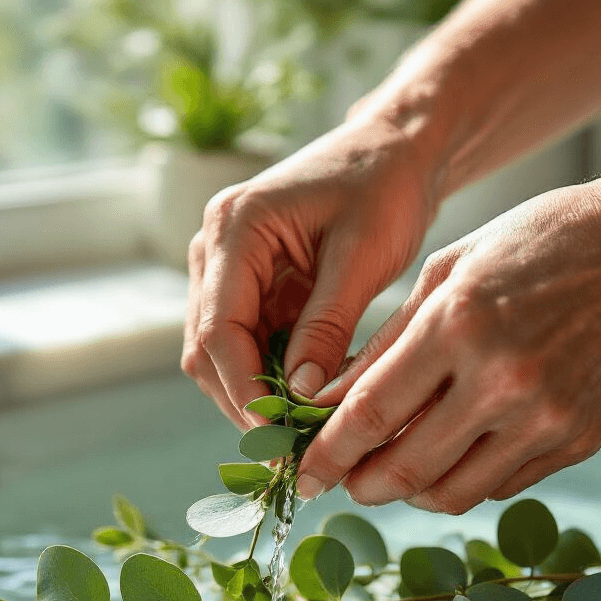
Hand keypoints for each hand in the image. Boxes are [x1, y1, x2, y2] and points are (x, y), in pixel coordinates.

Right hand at [181, 119, 440, 428]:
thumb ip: (327, 325)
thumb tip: (301, 395)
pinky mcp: (248, 286)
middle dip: (244, 403)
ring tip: (299, 435)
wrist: (393, 149)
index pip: (217, 331)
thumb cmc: (384, 185)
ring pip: (219, 355)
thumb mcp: (363, 255)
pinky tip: (303, 404)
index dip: (244, 391)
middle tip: (291, 451)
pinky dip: (269, 378)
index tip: (279, 436)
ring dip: (254, 396)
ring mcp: (226, 269)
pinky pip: (246, 345)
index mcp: (234, 229)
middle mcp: (214, 249)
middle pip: (207, 350)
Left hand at [296, 177, 600, 511]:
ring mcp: (546, 418)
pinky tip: (449, 456)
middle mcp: (502, 380)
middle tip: (343, 482)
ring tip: (392, 474)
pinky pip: (500, 486)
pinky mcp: (579, 440)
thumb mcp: (447, 272)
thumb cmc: (538, 245)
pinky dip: (461, 480)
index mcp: (458, 325)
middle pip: (405, 469)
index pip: (369, 413)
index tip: (303, 473)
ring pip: (452, 493)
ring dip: (409, 494)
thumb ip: (385, 343)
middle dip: (360, 486)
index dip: (326, 454)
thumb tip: (327, 402)